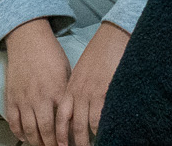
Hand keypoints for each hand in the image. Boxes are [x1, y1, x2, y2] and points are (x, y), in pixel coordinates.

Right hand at [2, 20, 70, 145]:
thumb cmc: (51, 55)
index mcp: (58, 91)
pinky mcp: (11, 98)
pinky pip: (13, 122)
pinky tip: (25, 137)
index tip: (71, 143)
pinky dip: (18, 132)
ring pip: (29, 130)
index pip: (64, 121)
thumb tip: (73, 112)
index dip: (67, 136)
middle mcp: (40, 98)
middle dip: (52, 144)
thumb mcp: (67, 72)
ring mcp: (23, 99)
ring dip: (36, 142)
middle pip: (46, 130)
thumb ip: (68, 93)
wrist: (28, 42)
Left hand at [59, 22, 127, 145]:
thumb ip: (77, 90)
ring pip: (85, 125)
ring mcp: (91, 93)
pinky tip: (103, 134)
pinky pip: (100, 116)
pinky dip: (101, 128)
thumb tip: (78, 108)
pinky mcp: (105, 91)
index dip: (60, 134)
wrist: (112, 36)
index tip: (60, 145)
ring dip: (87, 140)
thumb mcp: (82, 72)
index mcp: (70, 88)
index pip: (61, 118)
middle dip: (73, 142)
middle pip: (71, 126)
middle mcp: (78, 93)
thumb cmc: (99, 52)